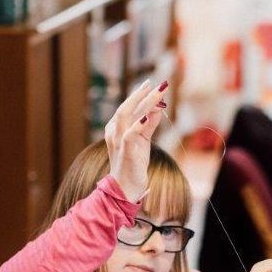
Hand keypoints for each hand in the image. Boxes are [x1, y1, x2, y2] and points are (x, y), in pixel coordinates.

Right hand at [104, 80, 168, 201]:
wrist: (125, 188)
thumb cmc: (133, 164)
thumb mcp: (143, 141)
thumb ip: (148, 124)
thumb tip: (158, 107)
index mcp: (116, 128)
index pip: (128, 107)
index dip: (141, 95)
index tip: (153, 85)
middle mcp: (114, 131)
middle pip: (126, 107)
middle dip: (142, 93)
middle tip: (157, 83)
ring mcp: (117, 141)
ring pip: (126, 115)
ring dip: (142, 102)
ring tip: (156, 92)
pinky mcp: (125, 151)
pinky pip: (129, 134)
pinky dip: (139, 124)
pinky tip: (148, 115)